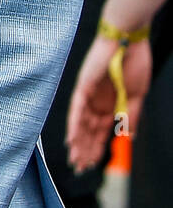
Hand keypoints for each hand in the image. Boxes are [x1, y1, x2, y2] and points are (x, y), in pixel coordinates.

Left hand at [65, 33, 152, 172]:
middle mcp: (96, 100)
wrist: (130, 40)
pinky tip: (71, 138)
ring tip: (75, 159)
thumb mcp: (136, 96)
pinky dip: (74, 123)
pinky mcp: (84, 84)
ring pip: (80, 122)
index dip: (96, 147)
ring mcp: (88, 92)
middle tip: (79, 168)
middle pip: (87, 130)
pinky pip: (76, 107)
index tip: (93, 165)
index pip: (100, 131)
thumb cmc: (135, 63)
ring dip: (77, 141)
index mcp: (109, 104)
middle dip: (84, 149)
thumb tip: (127, 136)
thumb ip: (130, 116)